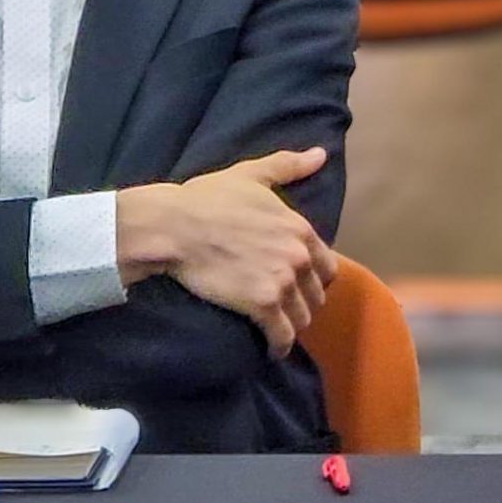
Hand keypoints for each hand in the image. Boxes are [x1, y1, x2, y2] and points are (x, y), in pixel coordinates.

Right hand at [115, 148, 338, 357]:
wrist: (175, 226)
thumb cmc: (207, 198)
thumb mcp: (252, 175)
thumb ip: (288, 166)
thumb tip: (321, 154)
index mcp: (300, 228)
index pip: (326, 265)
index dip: (314, 278)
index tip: (300, 285)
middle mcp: (299, 256)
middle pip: (316, 294)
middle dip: (303, 303)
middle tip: (286, 309)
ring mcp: (283, 281)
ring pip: (302, 316)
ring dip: (292, 325)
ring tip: (278, 328)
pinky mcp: (262, 304)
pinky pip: (282, 335)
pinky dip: (279, 345)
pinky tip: (272, 349)